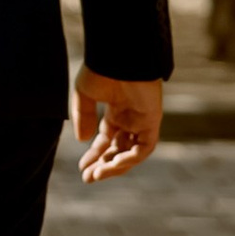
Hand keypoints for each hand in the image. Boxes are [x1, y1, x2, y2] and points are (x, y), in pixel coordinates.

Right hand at [73, 65, 162, 182]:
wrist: (118, 56)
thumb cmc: (100, 70)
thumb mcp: (84, 95)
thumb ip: (84, 117)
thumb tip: (83, 140)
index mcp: (116, 111)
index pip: (107, 140)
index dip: (95, 155)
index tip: (82, 169)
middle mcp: (130, 118)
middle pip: (119, 150)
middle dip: (104, 165)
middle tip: (88, 178)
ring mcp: (142, 120)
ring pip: (132, 153)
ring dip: (115, 166)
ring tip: (97, 175)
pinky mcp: (152, 120)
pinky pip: (144, 147)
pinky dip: (130, 158)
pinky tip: (113, 164)